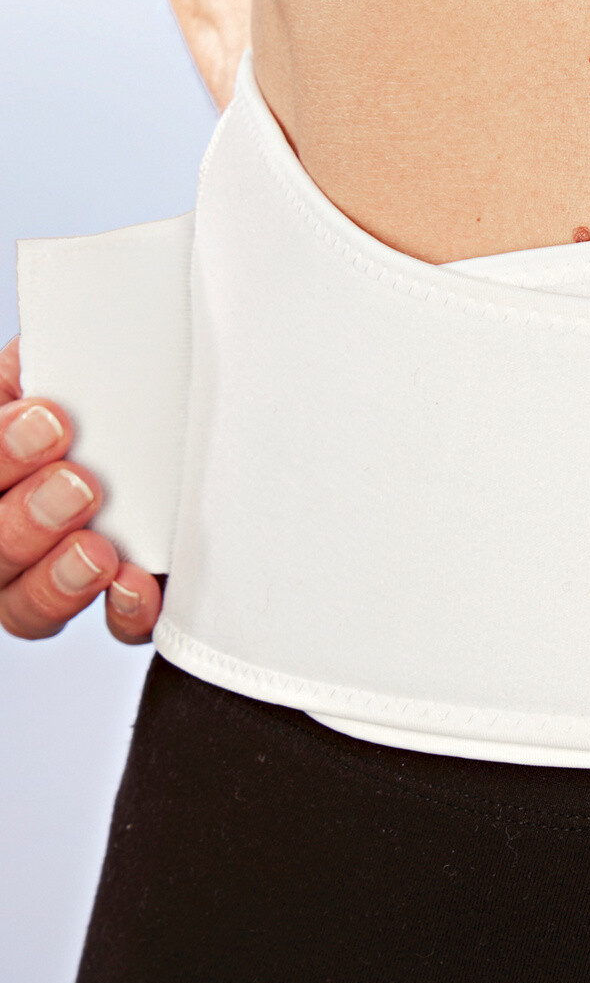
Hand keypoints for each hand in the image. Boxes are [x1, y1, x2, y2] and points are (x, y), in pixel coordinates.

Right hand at [0, 337, 161, 643]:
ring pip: (22, 605)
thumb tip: (53, 353)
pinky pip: (106, 629)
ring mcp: (48, 578)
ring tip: (100, 549)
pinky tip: (136, 587)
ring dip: (58, 577)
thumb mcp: (73, 369)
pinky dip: (120, 614)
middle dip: (26, 517)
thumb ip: (55, 363)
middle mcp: (4, 532)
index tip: (50, 416)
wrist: (178, 428)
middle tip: (80, 484)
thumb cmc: (112, 394)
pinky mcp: (114, 604)